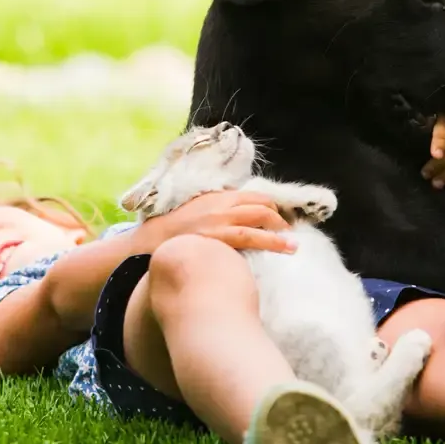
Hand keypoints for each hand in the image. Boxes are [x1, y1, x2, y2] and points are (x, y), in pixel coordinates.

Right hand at [136, 190, 296, 253]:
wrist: (151, 242)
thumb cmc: (171, 231)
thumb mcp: (194, 210)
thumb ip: (214, 210)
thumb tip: (234, 216)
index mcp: (216, 196)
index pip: (252, 196)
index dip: (269, 205)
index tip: (279, 216)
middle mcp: (220, 205)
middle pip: (260, 205)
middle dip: (278, 216)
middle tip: (289, 231)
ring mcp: (220, 221)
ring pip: (259, 220)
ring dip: (280, 230)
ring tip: (294, 243)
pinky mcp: (218, 237)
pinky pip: (250, 237)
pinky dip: (270, 241)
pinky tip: (284, 248)